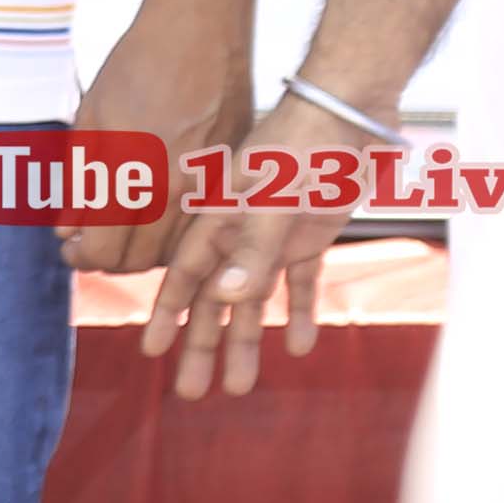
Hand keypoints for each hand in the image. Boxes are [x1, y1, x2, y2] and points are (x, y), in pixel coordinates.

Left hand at [65, 0, 243, 275]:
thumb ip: (78, 181)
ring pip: (175, 251)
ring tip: (121, 229)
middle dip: (108, 260)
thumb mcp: (90, 120)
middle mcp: (174, 189)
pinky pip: (203, 226)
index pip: (104, 251)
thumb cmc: (137, 68)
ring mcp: (209, 185)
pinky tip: (158, 213)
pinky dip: (177, 234)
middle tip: (91, 243)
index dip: (81, 258)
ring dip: (143, 251)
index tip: (71, 249)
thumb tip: (69, 232)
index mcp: (131, 176)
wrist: (201, 32)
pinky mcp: (234, 175)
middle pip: (139, 261)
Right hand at [140, 90, 372, 394]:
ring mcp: (274, 236)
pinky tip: (298, 345)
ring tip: (241, 386)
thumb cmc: (304, 145)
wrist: (352, 109)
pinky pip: (300, 283)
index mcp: (217, 221)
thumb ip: (254, 250)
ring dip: (247, 342)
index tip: (151, 352)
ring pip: (253, 300)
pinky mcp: (311, 235)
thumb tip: (230, 300)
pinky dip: (298, 313)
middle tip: (192, 393)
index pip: (185, 278)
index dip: (167, 316)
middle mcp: (238, 233)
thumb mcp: (276, 198)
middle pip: (214, 301)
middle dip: (203, 347)